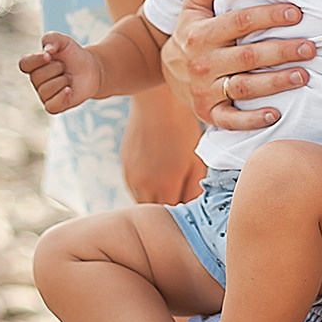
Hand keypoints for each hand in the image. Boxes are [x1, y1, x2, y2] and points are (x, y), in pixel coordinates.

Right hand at [18, 32, 100, 112]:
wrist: (91, 69)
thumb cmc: (73, 54)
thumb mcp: (64, 41)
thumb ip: (52, 39)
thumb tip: (47, 49)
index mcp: (34, 64)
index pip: (24, 64)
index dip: (35, 60)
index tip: (49, 55)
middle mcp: (36, 80)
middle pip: (37, 77)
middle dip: (56, 68)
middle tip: (65, 66)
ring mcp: (45, 94)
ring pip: (45, 91)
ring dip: (63, 81)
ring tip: (69, 77)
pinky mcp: (55, 106)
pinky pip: (51, 107)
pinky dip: (61, 97)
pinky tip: (69, 90)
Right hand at [121, 85, 204, 203]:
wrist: (157, 104)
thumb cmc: (182, 129)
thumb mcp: (196, 161)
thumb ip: (194, 190)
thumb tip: (192, 209)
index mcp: (165, 186)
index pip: (172, 217)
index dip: (182, 214)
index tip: (190, 205)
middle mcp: (144, 186)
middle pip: (156, 211)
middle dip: (168, 206)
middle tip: (181, 194)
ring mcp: (131, 176)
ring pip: (143, 201)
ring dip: (155, 197)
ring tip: (169, 181)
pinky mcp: (125, 166)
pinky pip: (135, 186)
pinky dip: (145, 185)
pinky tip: (157, 169)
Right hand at [159, 0, 315, 131]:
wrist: (164, 69)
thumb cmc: (189, 32)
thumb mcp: (192, 5)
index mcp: (201, 34)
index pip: (240, 22)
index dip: (269, 16)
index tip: (296, 13)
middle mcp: (203, 63)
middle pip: (247, 57)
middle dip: (282, 51)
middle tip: (311, 47)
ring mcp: (205, 90)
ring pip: (245, 88)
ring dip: (276, 83)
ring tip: (304, 75)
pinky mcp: (208, 113)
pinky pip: (231, 120)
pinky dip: (253, 120)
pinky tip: (276, 115)